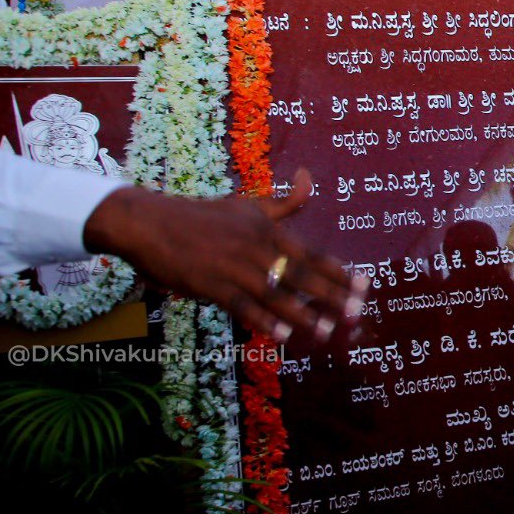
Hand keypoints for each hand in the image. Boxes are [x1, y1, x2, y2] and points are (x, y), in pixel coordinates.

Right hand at [84, 168, 366, 344]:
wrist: (150, 222)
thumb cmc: (202, 215)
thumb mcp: (247, 204)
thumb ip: (284, 202)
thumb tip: (310, 178)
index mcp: (268, 230)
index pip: (312, 253)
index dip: (338, 271)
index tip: (364, 285)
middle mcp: (256, 248)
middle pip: (301, 275)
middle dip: (331, 295)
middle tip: (356, 312)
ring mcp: (233, 267)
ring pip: (275, 294)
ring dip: (303, 314)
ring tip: (327, 331)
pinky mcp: (210, 285)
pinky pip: (242, 306)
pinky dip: (262, 321)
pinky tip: (281, 336)